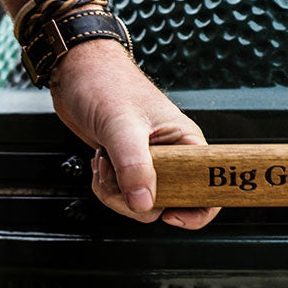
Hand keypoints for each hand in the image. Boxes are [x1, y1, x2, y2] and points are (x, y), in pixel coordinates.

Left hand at [48, 39, 219, 228]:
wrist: (77, 73)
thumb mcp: (122, 125)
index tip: (170, 214)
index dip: (197, 209)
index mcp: (186, 141)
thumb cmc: (106, 83)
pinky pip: (122, 195)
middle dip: (137, 199)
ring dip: (115, 191)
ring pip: (141, 203)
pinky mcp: (127, 166)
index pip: (209, 185)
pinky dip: (105, 187)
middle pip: (169, 202)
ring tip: (104, 160)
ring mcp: (149, 162)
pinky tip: (99, 162)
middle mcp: (172, 154)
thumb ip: (134, 165)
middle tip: (119, 175)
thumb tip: (144, 204)